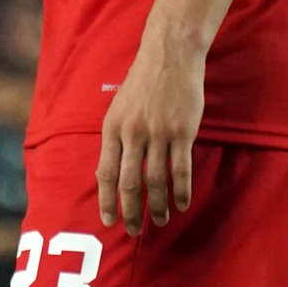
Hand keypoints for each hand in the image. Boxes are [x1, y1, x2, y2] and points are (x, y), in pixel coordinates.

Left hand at [96, 40, 205, 235]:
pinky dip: (181, 191)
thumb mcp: (118, 107)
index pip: (105, 173)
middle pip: (129, 183)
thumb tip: (107, 172)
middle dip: (131, 212)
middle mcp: (132, 133)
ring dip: (157, 206)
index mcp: (112, 128)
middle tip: (134, 231)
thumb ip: (115, 138)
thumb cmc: (143, 83)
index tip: (108, 220)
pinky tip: (182, 203)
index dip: (106, 200)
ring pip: (155, 181)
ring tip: (161, 220)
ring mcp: (158, 133)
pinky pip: (180, 170)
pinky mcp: (182, 132)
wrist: (169, 55)